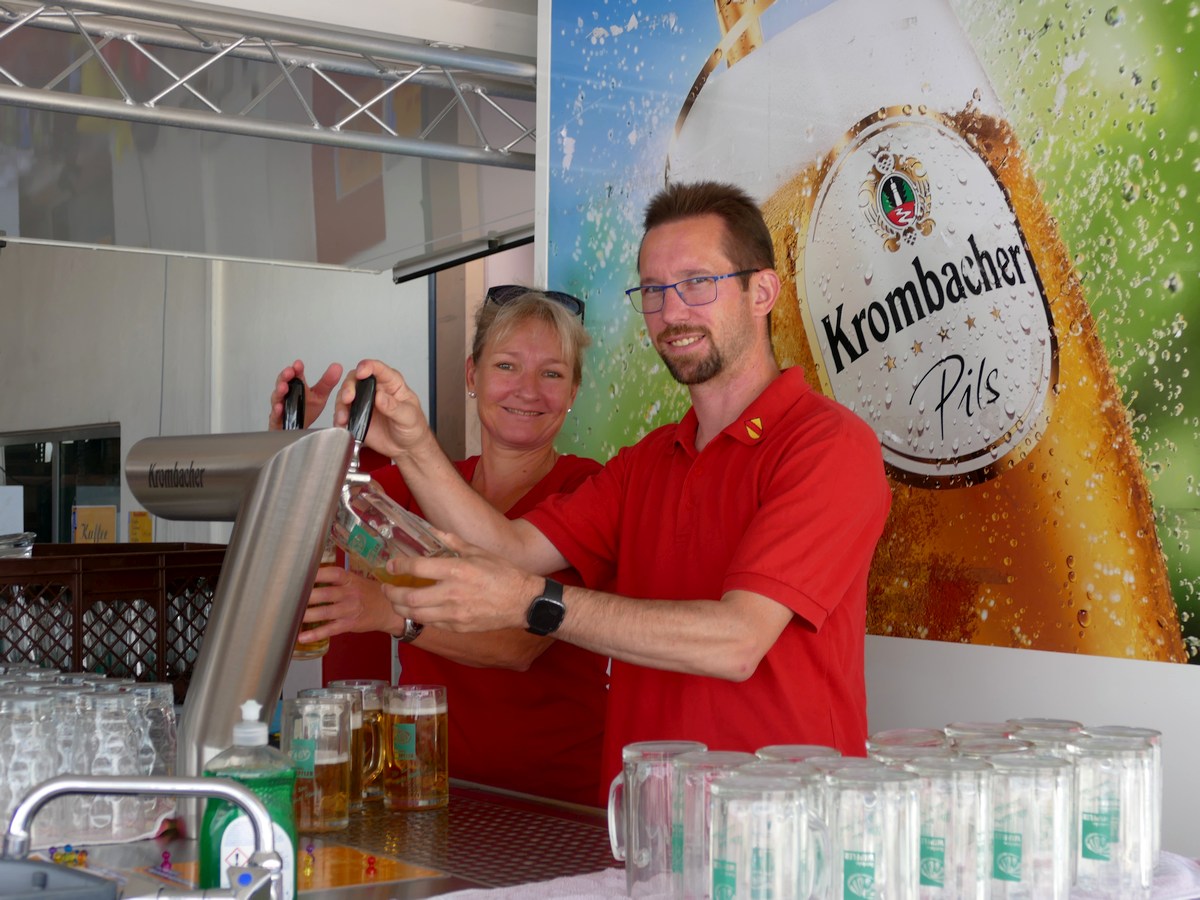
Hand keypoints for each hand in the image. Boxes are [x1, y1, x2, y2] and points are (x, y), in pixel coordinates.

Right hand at [267, 360, 343, 429]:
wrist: (299, 429)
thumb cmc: (306, 411)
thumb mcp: (320, 395)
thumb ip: (327, 382)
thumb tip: (337, 367)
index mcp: (298, 387)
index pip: (296, 375)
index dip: (296, 369)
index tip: (299, 364)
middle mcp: (287, 394)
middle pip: (283, 382)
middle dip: (285, 376)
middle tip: (289, 372)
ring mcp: (281, 405)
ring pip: (277, 397)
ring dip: (279, 391)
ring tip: (284, 387)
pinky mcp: (277, 419)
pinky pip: (276, 414)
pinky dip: (277, 410)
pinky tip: (280, 407)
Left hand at [296, 565, 404, 641]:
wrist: (390, 611)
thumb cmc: (370, 594)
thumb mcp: (357, 581)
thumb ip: (337, 580)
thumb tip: (311, 576)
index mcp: (350, 580)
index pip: (333, 573)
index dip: (318, 573)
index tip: (302, 573)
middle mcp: (350, 594)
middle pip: (326, 593)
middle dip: (307, 595)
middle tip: (290, 596)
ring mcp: (349, 610)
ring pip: (326, 612)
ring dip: (308, 615)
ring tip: (292, 617)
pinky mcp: (349, 624)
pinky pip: (330, 629)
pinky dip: (315, 634)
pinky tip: (302, 637)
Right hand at [332, 359, 433, 458]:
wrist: (406, 449)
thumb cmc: (413, 428)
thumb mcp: (409, 417)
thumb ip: (394, 407)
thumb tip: (380, 396)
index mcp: (391, 384)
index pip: (378, 369)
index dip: (368, 367)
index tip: (362, 372)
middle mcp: (375, 390)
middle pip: (356, 379)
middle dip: (349, 386)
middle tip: (348, 398)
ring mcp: (364, 403)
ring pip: (346, 395)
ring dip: (341, 404)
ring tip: (343, 416)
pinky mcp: (356, 416)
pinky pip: (343, 413)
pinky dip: (339, 417)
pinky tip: (342, 423)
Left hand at [378, 532, 543, 633]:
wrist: (522, 601)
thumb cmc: (503, 573)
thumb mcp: (478, 551)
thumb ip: (452, 542)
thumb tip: (432, 531)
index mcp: (457, 570)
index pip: (417, 568)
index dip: (399, 566)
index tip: (391, 566)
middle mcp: (452, 593)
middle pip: (409, 598)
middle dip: (391, 594)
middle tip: (386, 588)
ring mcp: (454, 613)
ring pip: (416, 615)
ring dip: (401, 608)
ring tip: (396, 602)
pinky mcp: (459, 627)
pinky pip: (432, 623)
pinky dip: (420, 617)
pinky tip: (418, 611)